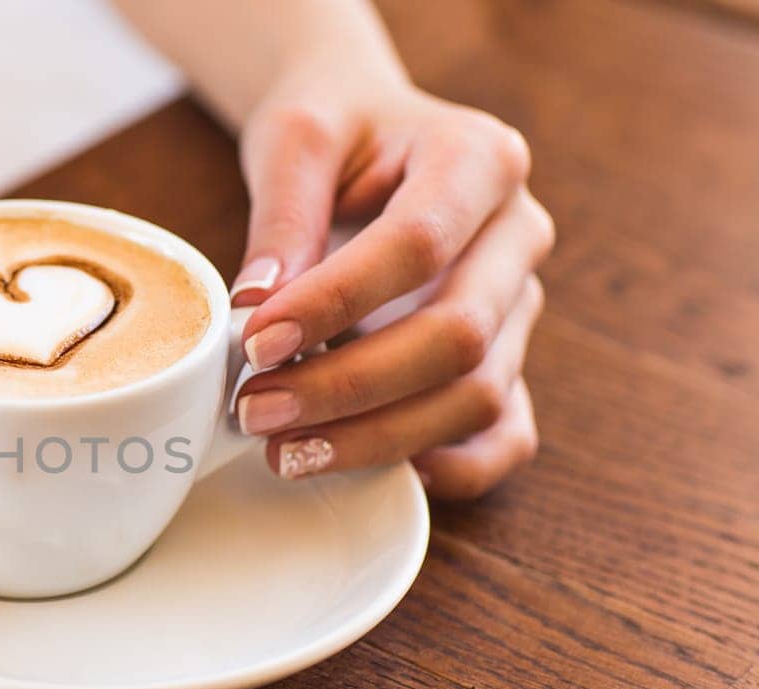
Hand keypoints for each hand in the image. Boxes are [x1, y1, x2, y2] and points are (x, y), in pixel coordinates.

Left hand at [229, 77, 552, 498]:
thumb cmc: (335, 133)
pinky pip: (507, 434)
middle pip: (457, 336)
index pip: (419, 245)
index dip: (335, 303)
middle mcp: (518, 235)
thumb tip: (256, 306)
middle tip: (254, 411)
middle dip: (348, 387)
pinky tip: (364, 470)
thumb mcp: (295, 140)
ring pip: (477, 395)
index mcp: (479, 160)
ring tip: (283, 450)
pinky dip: (448, 468)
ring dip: (376, 437)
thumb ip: (282, 216)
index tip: (254, 341)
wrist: (369, 140)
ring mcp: (520, 303)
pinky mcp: (506, 357)